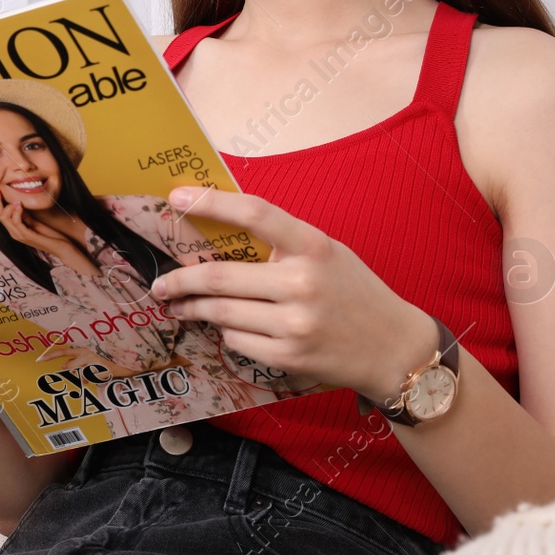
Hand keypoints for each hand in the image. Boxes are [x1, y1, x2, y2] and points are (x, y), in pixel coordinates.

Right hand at [0, 186, 95, 272]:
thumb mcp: (34, 222)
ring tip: (14, 199)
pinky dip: (16, 213)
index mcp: (14, 229)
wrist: (61, 248)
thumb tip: (17, 203)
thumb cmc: (49, 235)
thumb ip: (24, 215)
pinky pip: (17, 223)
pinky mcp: (27, 236)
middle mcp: (14, 233)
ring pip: (5, 219)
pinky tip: (19, 205)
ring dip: (7, 206)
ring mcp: (19, 235)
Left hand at [35, 343, 128, 376]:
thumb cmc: (106, 361)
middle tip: (78, 370)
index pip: (64, 352)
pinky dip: (92, 381)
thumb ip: (76, 361)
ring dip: (84, 378)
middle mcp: (87, 354)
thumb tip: (63, 367)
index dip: (51, 355)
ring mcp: (93, 363)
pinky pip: (89, 380)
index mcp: (84, 349)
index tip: (40, 359)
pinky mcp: (100, 371)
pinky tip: (100, 376)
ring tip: (94, 373)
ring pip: (79, 376)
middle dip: (71, 372)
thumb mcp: (91, 358)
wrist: (125, 362)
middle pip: (69, 367)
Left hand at [151, 186, 437, 399]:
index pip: (254, 213)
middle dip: (180, 280)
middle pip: (219, 277)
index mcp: (313, 246)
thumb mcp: (328, 252)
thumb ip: (282, 242)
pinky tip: (229, 329)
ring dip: (192, 309)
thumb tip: (217, 229)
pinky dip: (226, 333)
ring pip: (221, 313)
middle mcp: (303, 283)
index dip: (211, 202)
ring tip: (178, 305)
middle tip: (160, 282)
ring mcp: (295, 323)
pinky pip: (236, 341)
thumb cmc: (354, 292)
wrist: (395, 348)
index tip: (175, 198)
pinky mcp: (289, 357)